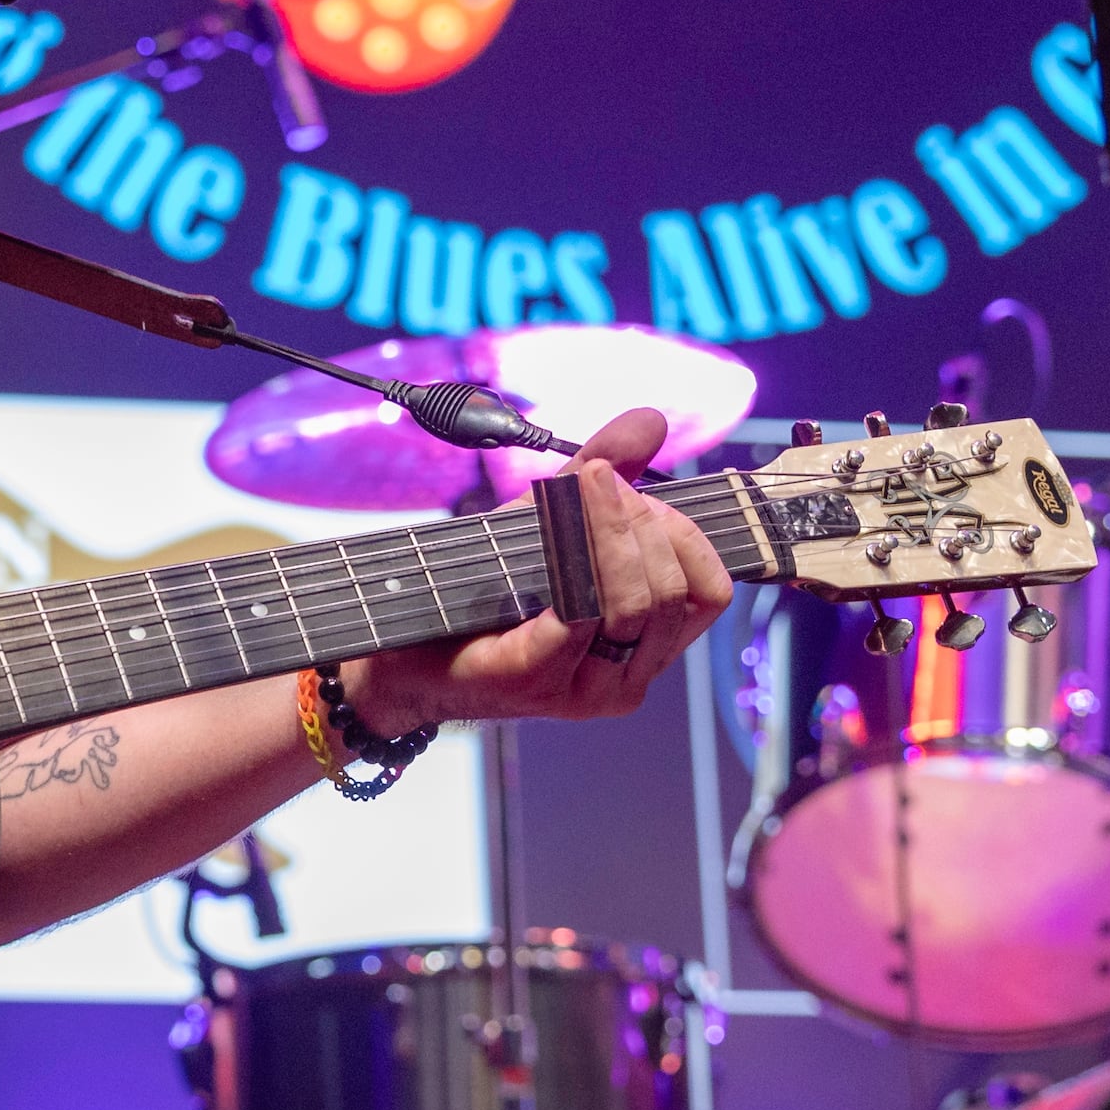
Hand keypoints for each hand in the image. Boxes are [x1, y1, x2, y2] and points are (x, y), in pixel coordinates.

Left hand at [339, 408, 735, 734]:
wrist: (400, 648)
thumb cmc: (481, 592)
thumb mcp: (551, 522)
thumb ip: (607, 472)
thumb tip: (651, 420)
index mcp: (644, 647)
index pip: (709, 593)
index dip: (687, 534)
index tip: (645, 493)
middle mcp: (626, 678)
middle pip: (675, 593)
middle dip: (645, 522)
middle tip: (603, 480)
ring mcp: (584, 689)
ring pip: (637, 604)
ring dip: (615, 529)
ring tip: (586, 482)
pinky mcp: (537, 680)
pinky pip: (580, 611)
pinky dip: (578, 550)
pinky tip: (561, 513)